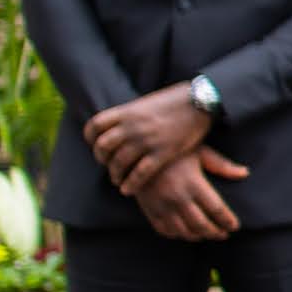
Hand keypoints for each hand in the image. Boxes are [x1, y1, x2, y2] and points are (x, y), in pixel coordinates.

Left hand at [86, 81, 207, 189]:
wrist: (200, 101)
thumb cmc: (175, 101)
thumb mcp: (147, 103)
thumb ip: (131, 115)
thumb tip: (121, 125)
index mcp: (127, 111)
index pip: (95, 125)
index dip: (90, 138)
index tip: (94, 144)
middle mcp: (132, 126)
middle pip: (102, 147)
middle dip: (102, 159)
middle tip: (108, 164)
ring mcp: (147, 141)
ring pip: (119, 163)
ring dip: (115, 174)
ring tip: (117, 180)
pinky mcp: (162, 153)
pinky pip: (139, 174)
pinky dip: (131, 184)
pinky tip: (128, 190)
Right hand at [132, 144, 247, 242]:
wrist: (139, 152)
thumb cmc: (175, 151)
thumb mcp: (200, 152)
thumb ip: (222, 165)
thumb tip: (245, 173)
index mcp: (194, 184)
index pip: (216, 209)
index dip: (227, 221)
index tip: (235, 226)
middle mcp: (178, 198)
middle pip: (202, 225)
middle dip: (216, 233)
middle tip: (224, 234)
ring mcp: (162, 206)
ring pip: (184, 231)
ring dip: (198, 236)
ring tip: (207, 235)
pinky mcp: (149, 210)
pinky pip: (165, 230)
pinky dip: (177, 235)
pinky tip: (185, 233)